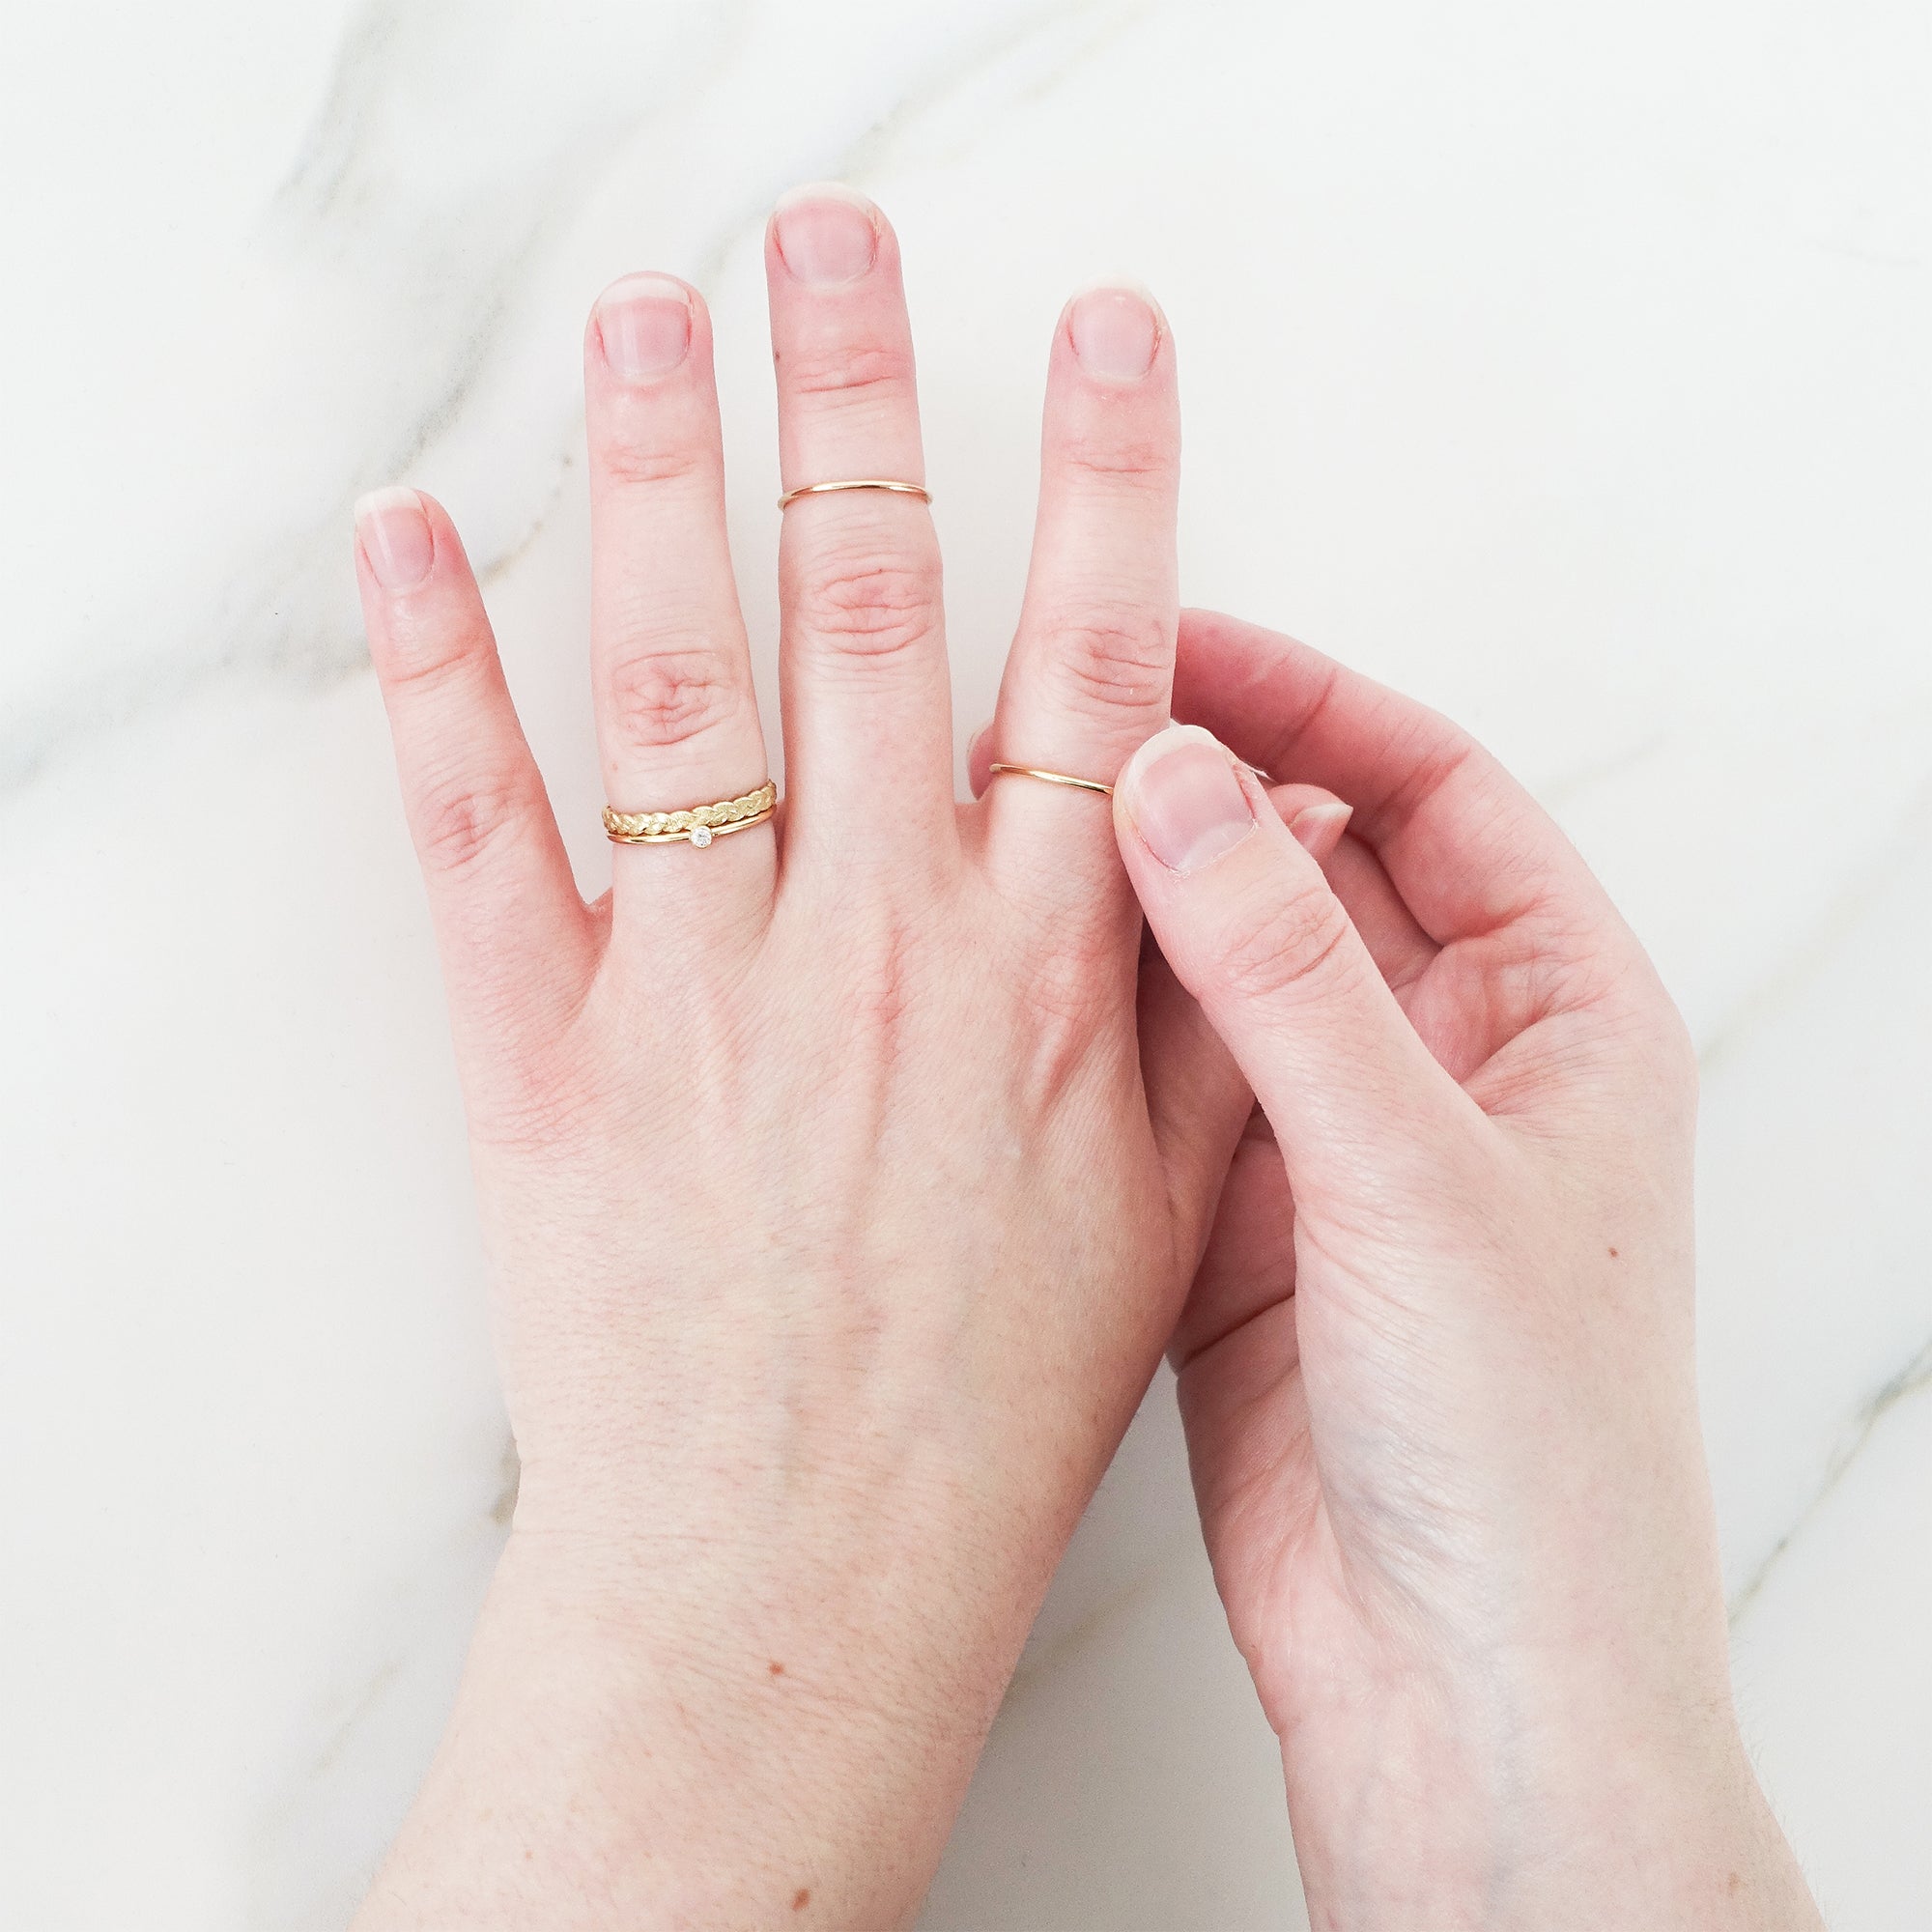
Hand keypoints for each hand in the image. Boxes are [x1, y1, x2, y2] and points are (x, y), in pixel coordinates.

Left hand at [347, 189, 1250, 1927]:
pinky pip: (479, 834)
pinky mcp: (547, 1058)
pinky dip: (433, 672)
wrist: (792, 1577)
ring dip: (662, 475)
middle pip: (873, 613)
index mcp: (1042, 978)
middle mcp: (879, 946)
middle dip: (861, 400)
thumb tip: (1224, 841)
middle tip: (835, 245)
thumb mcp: (1154, 1215)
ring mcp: (702, 992)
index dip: (1111, 483)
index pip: (1090, 669)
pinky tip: (407, 538)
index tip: (1107, 336)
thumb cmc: (985, 1408)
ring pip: (682, 681)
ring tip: (655, 317)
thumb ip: (1194, 1009)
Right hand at [1111, 614, 1821, 1928]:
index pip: (1429, 790)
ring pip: (1225, 968)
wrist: (1462, 1689)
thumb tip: (1167, 782)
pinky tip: (1015, 982)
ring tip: (1009, 839)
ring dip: (1135, 906)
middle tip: (1056, 734)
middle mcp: (1449, 1058)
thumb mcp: (1408, 1173)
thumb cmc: (1519, 1446)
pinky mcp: (1247, 1222)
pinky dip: (1100, 1024)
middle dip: (1198, 793)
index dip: (1305, 704)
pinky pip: (1167, 1078)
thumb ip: (1282, 972)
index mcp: (1555, 1013)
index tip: (1171, 648)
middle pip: (1316, 863)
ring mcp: (1341, 1139)